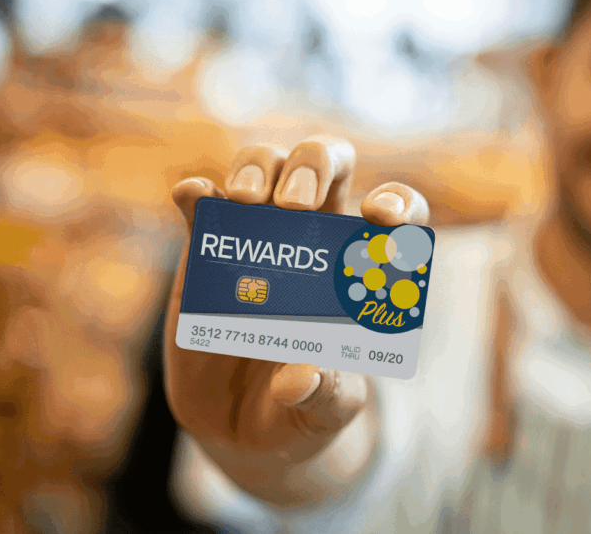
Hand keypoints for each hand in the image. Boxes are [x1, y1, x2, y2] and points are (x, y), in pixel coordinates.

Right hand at [164, 136, 428, 507]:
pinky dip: (198, 192)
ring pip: (265, 165)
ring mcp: (259, 235)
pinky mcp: (207, 248)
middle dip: (314, 166)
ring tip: (244, 201)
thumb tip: (300, 377)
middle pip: (326, 163)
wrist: (241, 426)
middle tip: (295, 205)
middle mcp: (316, 235)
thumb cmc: (303, 407)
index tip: (382, 219)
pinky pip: (203, 203)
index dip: (399, 203)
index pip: (397, 213)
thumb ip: (325, 396)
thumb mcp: (325, 414)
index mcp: (363, 264)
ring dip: (257, 167)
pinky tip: (192, 197)